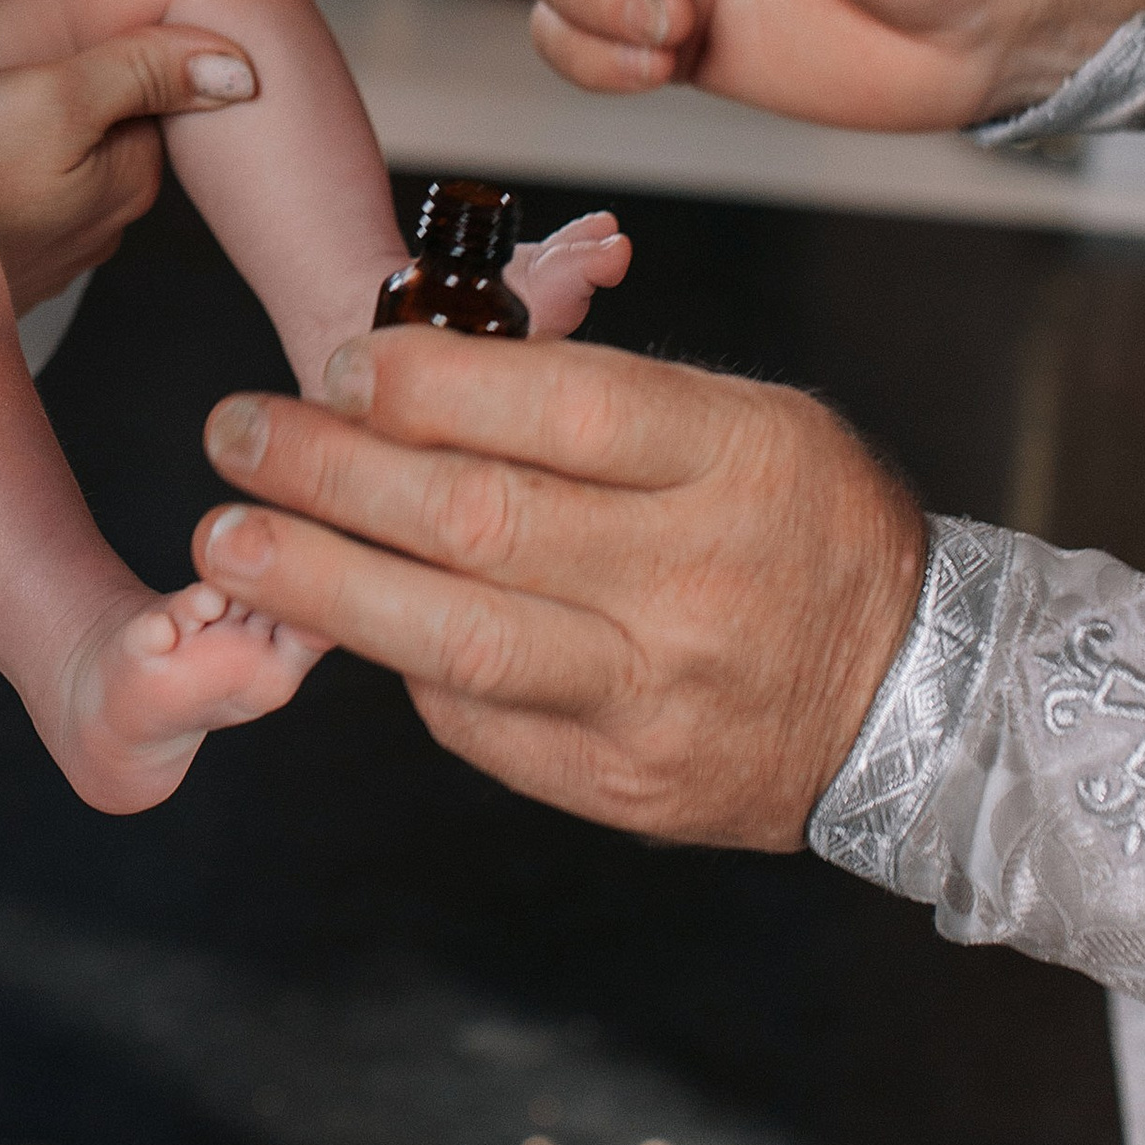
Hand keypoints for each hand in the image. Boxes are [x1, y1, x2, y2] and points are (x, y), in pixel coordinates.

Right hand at [0, 22, 258, 314]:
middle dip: (69, 101)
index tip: (53, 49)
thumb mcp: (54, 98)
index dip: (106, 60)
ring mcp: (49, 253)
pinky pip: (14, 200)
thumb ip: (143, 70)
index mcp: (131, 182)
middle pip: (104, 132)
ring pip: (57, 167)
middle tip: (6, 75)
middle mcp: (102, 228)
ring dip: (28, 140)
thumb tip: (242, 68)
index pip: (149, 98)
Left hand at [189, 328, 925, 849]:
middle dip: (331, 473)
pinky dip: (398, 661)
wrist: (917, 700)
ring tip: (227, 540)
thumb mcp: (744, 419)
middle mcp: (693, 582)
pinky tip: (336, 618)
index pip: (558, 409)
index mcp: (734, 460)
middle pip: (480, 521)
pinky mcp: (618, 783)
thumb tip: (413, 362)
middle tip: (237, 434)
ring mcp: (654, 697)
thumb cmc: (806, 527)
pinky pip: (476, 720)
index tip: (336, 361)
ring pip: (456, 638)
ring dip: (321, 584)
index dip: (427, 384)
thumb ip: (594, 392)